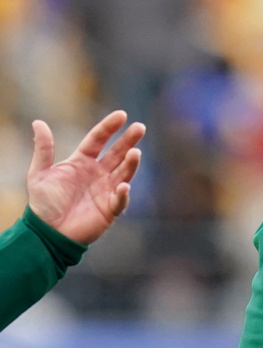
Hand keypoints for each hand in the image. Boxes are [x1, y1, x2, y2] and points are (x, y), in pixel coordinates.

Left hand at [27, 110, 145, 244]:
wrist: (48, 232)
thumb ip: (43, 149)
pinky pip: (120, 200)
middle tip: (140, 127)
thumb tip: (38, 122)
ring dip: (131, 164)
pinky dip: (123, 194)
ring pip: (123, 173)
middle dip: (129, 140)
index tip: (122, 115)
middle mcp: (98, 174)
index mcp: (82, 162)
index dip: (109, 127)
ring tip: (135, 152)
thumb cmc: (44, 203)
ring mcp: (106, 190)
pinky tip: (123, 187)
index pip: (98, 140)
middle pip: (117, 153)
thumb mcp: (39, 174)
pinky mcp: (110, 209)